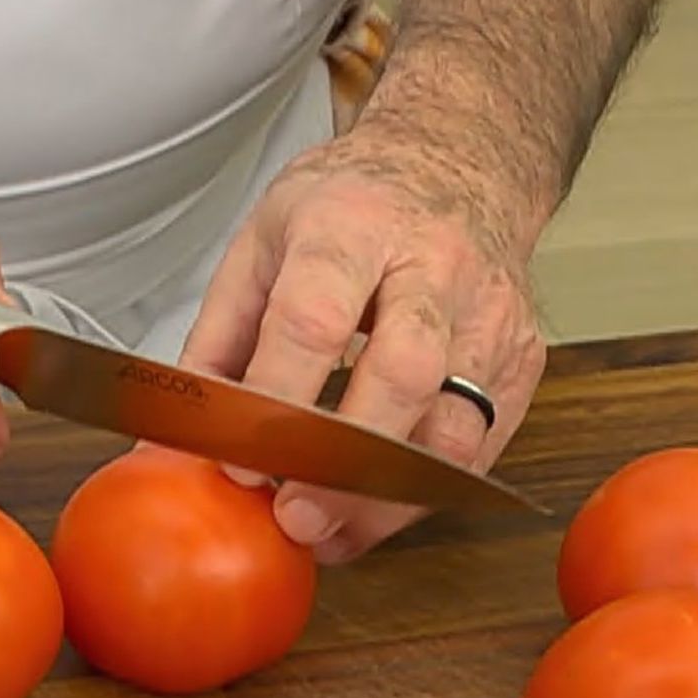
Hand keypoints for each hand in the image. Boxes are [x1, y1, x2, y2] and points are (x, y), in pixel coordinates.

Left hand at [179, 123, 546, 562]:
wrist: (457, 163)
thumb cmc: (354, 205)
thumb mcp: (264, 240)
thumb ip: (220, 338)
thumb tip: (177, 433)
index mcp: (352, 227)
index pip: (314, 320)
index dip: (278, 399)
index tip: (243, 460)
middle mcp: (433, 267)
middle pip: (403, 377)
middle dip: (347, 464)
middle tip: (297, 516)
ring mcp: (488, 316)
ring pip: (454, 429)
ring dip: (388, 500)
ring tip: (331, 533)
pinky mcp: (520, 362)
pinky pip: (480, 449)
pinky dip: (423, 495)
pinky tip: (374, 513)